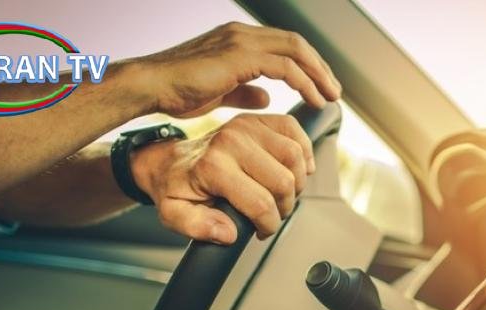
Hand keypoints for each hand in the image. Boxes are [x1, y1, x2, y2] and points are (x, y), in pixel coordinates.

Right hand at [129, 22, 340, 116]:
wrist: (151, 86)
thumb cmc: (176, 91)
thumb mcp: (218, 92)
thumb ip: (244, 91)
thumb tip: (267, 96)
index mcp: (237, 40)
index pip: (284, 45)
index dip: (307, 65)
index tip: (321, 86)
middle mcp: (242, 34)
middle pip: (296, 43)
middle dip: (319, 67)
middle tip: (335, 91)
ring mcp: (241, 41)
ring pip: (295, 50)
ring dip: (318, 74)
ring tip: (331, 97)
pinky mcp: (239, 55)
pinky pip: (285, 66)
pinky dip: (304, 82)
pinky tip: (313, 99)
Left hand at [131, 113, 312, 242]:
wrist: (170, 162)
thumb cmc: (176, 188)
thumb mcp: (174, 214)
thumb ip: (198, 227)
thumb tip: (228, 232)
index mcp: (213, 166)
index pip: (260, 203)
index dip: (268, 225)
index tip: (262, 230)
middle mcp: (231, 141)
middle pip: (284, 181)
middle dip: (284, 206)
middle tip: (273, 214)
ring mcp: (246, 126)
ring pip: (294, 156)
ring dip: (297, 180)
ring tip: (282, 193)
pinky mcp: (256, 119)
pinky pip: (293, 129)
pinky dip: (303, 149)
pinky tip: (296, 167)